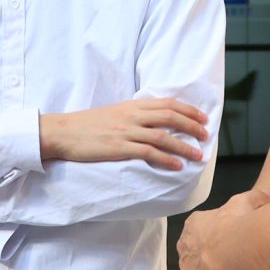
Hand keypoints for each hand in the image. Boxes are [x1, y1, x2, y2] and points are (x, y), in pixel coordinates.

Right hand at [42, 99, 209, 169]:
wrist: (63, 132)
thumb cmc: (87, 125)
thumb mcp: (114, 114)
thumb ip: (134, 116)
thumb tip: (154, 123)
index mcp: (132, 106)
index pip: (167, 104)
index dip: (189, 110)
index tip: (203, 118)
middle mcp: (132, 116)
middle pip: (170, 117)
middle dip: (192, 126)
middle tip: (206, 135)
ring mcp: (126, 132)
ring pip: (163, 136)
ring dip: (184, 146)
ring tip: (198, 154)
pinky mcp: (119, 148)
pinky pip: (149, 153)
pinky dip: (166, 159)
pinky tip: (177, 165)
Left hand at [177, 188, 269, 269]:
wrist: (233, 247)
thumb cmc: (238, 224)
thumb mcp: (247, 202)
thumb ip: (256, 197)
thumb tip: (269, 196)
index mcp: (195, 224)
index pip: (208, 234)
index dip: (228, 240)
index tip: (242, 243)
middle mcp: (185, 243)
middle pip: (206, 253)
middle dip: (223, 257)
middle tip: (243, 259)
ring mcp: (187, 264)